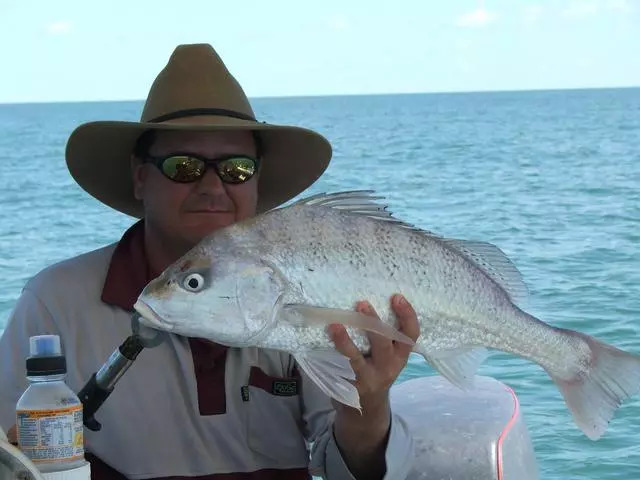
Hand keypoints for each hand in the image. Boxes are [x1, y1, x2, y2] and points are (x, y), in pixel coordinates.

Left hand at [328, 294, 419, 478]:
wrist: (366, 411)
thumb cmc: (376, 371)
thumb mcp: (389, 358)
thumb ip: (386, 337)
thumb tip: (365, 302)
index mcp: (400, 356)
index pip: (410, 335)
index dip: (407, 315)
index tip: (397, 296)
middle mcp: (387, 367)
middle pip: (384, 343)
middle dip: (373, 323)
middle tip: (362, 303)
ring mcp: (367, 379)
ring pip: (356, 359)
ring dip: (345, 342)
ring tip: (335, 324)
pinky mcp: (348, 388)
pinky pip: (337, 370)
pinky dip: (328, 356)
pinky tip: (319, 342)